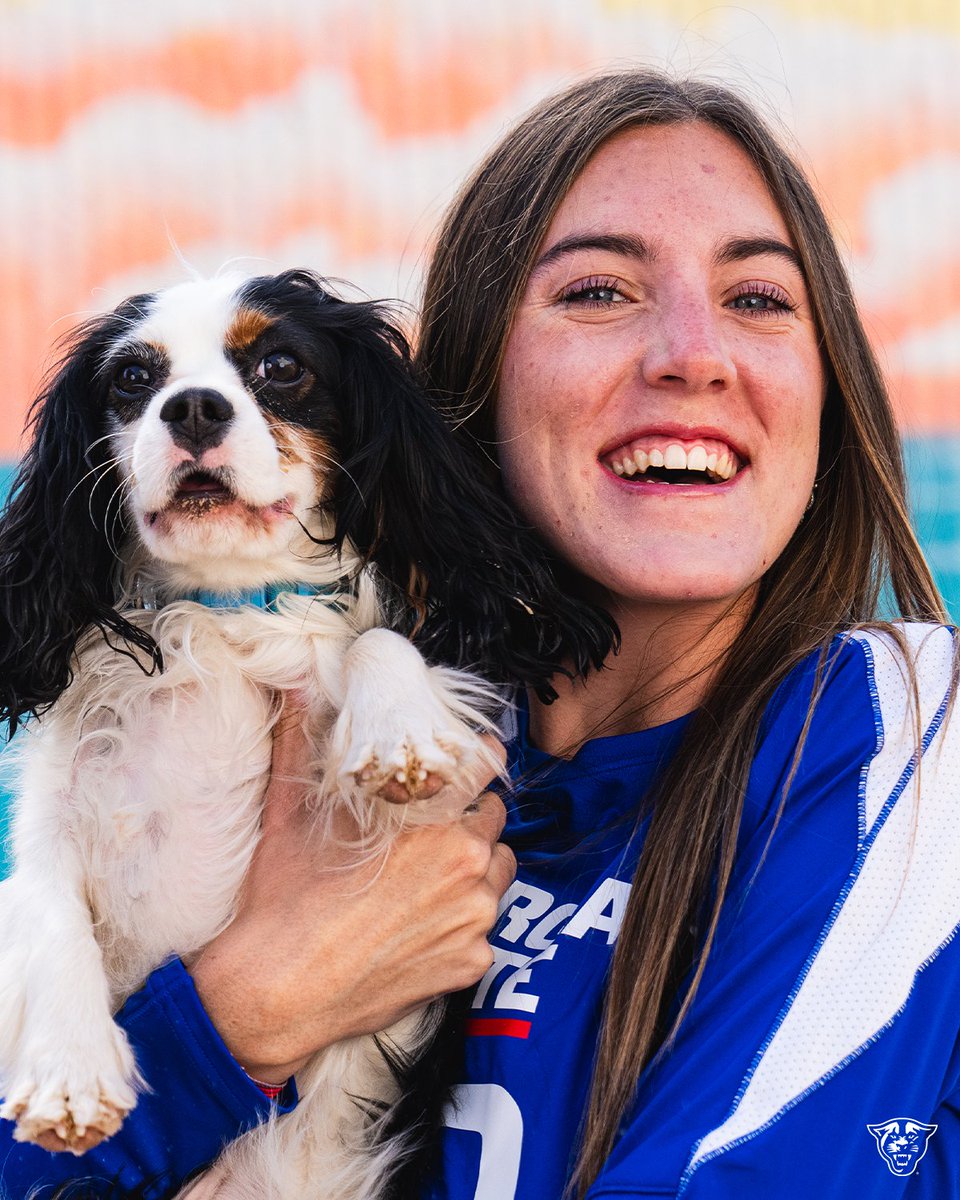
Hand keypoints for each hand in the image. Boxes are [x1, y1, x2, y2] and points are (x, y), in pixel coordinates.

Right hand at [187, 703, 512, 1083]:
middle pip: (492, 821)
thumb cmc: (285, 897)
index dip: (474, 760)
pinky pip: (484, 929)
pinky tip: (417, 929)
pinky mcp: (474, 963)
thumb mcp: (290, 810)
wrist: (278, 990)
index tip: (465, 762)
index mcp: (430, 814)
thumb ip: (301, 740)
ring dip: (472, 871)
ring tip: (423, 883)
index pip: (484, 765)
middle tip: (425, 834)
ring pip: (496, 875)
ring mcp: (475, 915)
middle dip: (465, 821)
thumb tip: (295, 685)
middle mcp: (466, 860)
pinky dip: (460, 925)